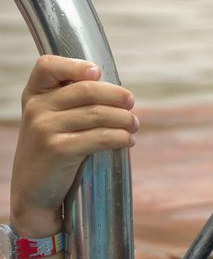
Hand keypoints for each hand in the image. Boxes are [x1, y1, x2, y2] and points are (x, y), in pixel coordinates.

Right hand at [11, 55, 137, 235]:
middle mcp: (36, 108)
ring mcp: (45, 129)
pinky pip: (100, 137)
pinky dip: (120, 137)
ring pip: (98, 114)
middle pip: (86, 90)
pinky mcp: (58, 150)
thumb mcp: (51, 122)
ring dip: (125, 119)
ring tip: (134, 125)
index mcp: (33, 96)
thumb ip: (71, 103)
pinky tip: (127, 141)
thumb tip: (118, 93)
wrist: (34, 193)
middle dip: (116, 96)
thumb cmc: (52, 154)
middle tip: (131, 104)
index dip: (76, 65)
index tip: (99, 74)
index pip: (47, 66)